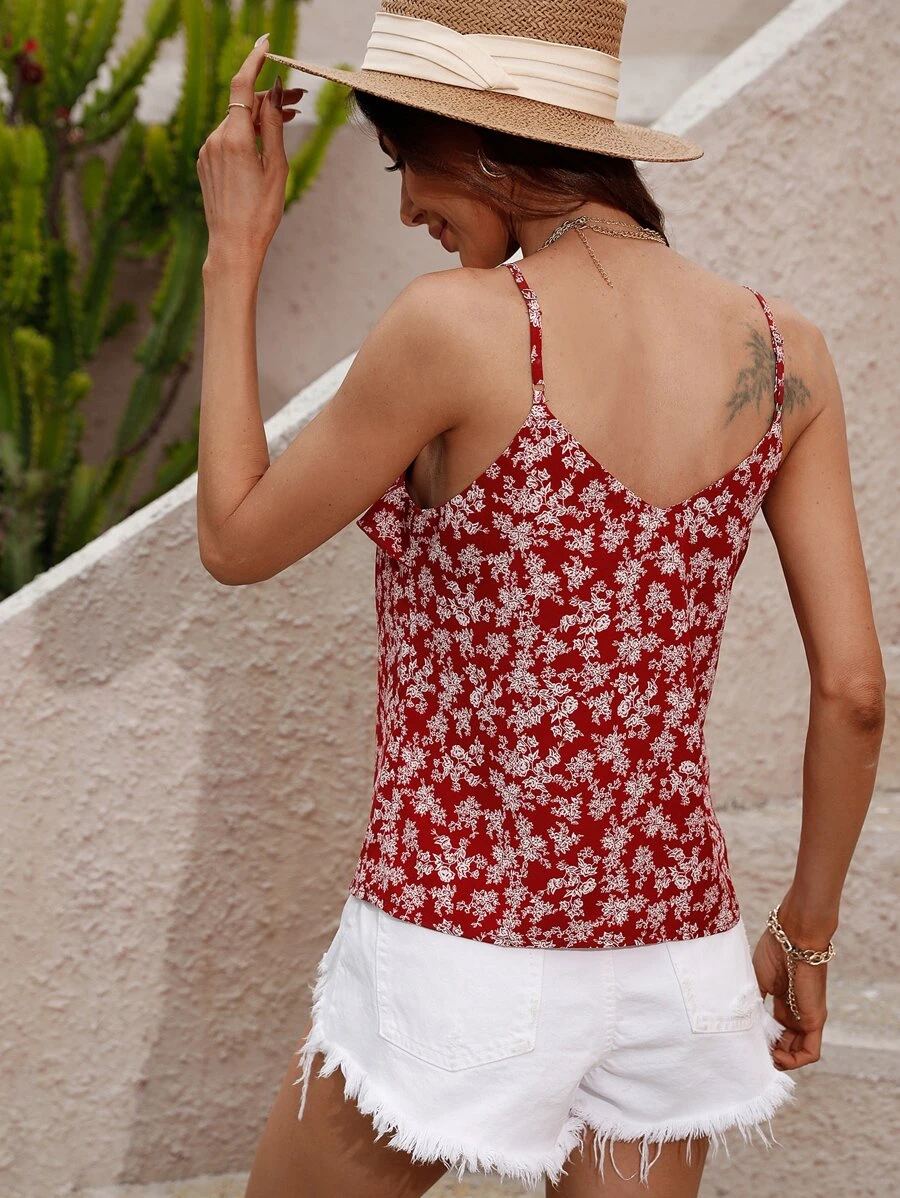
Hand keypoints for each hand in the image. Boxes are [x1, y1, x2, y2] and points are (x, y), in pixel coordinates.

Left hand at [197, 37, 304, 272]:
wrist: (232, 245)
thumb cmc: (260, 213)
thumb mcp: (276, 168)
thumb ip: (274, 126)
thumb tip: (274, 93)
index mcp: (235, 139)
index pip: (242, 84)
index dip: (254, 59)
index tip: (266, 44)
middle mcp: (216, 139)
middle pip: (244, 105)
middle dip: (270, 99)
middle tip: (299, 99)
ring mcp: (207, 150)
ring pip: (236, 121)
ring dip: (260, 118)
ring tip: (287, 120)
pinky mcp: (205, 162)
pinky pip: (227, 137)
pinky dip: (246, 134)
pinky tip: (263, 142)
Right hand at [752, 925, 827, 1070]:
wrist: (794, 936)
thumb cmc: (775, 951)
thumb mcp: (757, 980)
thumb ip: (753, 1002)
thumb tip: (742, 1022)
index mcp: (783, 1000)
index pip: (776, 1030)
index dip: (763, 1040)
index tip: (748, 1042)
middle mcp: (797, 1012)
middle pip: (786, 1043)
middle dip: (771, 1053)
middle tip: (754, 1054)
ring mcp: (807, 1017)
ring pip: (798, 1051)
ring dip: (782, 1060)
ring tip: (764, 1057)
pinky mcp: (815, 1020)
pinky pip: (810, 1052)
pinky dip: (795, 1060)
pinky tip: (777, 1057)